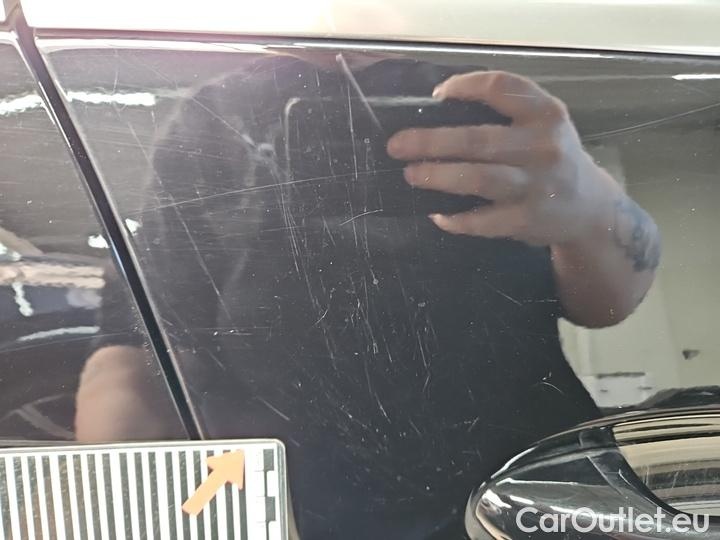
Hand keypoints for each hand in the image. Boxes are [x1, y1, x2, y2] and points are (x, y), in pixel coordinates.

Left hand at [386, 71, 620, 245]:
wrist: (591, 209)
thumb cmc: (553, 158)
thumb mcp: (544, 125)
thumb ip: (508, 112)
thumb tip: (439, 108)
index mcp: (546, 113)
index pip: (501, 88)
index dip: (464, 87)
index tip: (436, 95)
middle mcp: (543, 146)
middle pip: (478, 140)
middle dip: (431, 142)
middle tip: (397, 146)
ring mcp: (536, 185)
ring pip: (478, 179)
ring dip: (438, 176)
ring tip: (411, 174)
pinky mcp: (528, 219)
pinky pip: (483, 221)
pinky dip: (456, 219)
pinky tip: (437, 216)